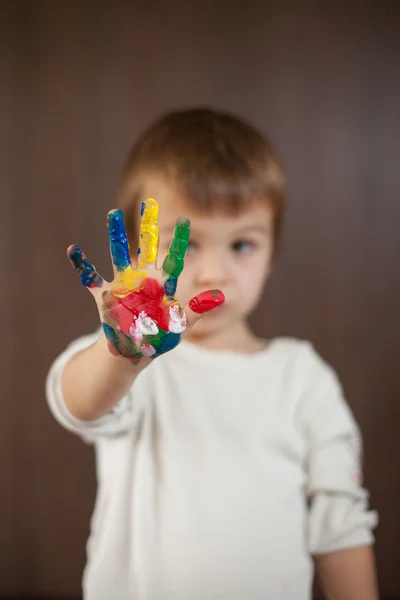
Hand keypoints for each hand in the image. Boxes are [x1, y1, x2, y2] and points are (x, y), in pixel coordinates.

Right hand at [67, 198, 223, 362]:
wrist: (130, 354)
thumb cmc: (158, 340)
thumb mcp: (179, 325)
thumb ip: (196, 310)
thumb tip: (221, 295)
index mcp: (161, 286)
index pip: (174, 259)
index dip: (180, 241)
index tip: (186, 220)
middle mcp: (142, 281)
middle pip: (146, 248)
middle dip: (148, 227)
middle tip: (150, 202)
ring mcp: (122, 287)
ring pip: (118, 255)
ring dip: (115, 235)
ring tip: (112, 213)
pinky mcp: (104, 297)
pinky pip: (91, 279)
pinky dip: (82, 265)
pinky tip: (73, 249)